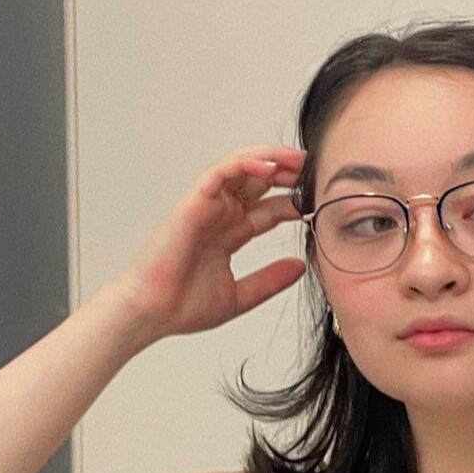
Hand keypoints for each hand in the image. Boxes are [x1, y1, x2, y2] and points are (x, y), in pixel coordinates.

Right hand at [114, 146, 307, 340]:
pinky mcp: (194, 200)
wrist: (152, 313)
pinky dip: (246, 163)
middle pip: (260, 182)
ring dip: (272, 159)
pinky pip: (222, 171)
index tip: (321, 203)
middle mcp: (220, 214)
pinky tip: (270, 166)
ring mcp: (207, 205)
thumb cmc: (182, 306)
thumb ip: (269, 280)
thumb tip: (301, 267)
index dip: (295, 202)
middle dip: (290, 173)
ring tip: (299, 161)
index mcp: (230, 233)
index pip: (269, 209)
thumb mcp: (241, 296)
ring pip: (244, 167)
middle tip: (317, 172)